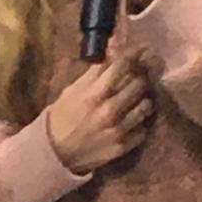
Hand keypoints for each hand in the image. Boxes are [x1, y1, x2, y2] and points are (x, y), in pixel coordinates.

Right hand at [46, 53, 153, 175]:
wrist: (55, 153)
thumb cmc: (62, 117)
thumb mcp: (73, 90)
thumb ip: (95, 73)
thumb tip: (113, 52)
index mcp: (95, 93)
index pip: (123, 66)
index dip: (136, 54)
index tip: (144, 48)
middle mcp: (110, 110)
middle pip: (139, 83)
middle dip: (141, 76)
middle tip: (141, 74)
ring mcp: (119, 130)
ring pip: (146, 106)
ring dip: (143, 99)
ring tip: (137, 98)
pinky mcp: (123, 146)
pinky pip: (142, 129)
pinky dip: (139, 123)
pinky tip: (131, 120)